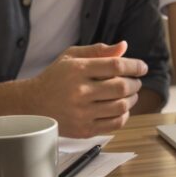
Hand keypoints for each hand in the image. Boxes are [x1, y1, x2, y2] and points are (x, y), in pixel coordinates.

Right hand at [29, 41, 146, 137]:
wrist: (33, 104)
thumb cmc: (55, 77)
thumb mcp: (71, 56)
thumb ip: (98, 50)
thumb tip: (123, 47)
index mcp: (77, 70)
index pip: (115, 66)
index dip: (134, 66)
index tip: (142, 67)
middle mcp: (80, 92)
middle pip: (121, 87)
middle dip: (135, 83)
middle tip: (136, 81)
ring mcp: (82, 113)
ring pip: (121, 106)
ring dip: (132, 99)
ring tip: (131, 94)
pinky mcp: (84, 130)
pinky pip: (114, 124)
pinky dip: (124, 116)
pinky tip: (122, 109)